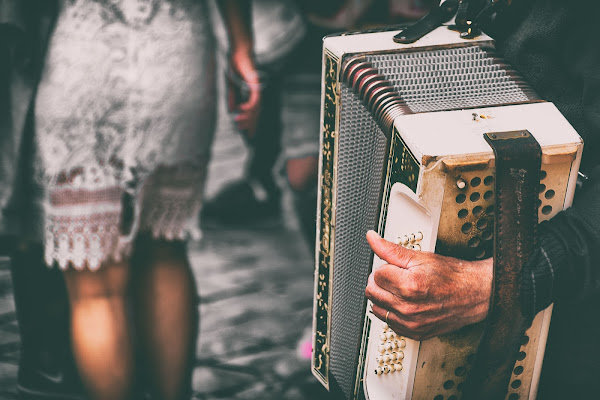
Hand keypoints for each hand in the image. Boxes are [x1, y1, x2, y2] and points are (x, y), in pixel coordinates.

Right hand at [229, 50, 260, 138]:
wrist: (238, 53)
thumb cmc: (236, 67)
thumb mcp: (231, 86)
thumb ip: (232, 98)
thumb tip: (232, 111)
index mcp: (251, 94)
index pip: (253, 112)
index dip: (251, 123)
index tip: (248, 134)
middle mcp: (256, 93)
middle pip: (256, 113)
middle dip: (251, 124)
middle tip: (245, 133)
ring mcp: (257, 89)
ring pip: (256, 108)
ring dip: (247, 116)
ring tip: (239, 123)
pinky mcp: (255, 84)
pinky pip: (254, 99)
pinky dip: (249, 106)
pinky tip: (242, 110)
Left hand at [365, 230, 492, 339]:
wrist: (474, 294)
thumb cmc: (451, 275)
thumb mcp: (420, 257)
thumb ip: (390, 249)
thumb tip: (372, 239)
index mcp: (408, 286)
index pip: (376, 275)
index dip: (385, 268)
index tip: (396, 268)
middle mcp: (408, 308)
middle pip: (372, 292)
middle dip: (381, 282)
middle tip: (396, 277)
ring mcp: (411, 323)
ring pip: (376, 308)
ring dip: (384, 298)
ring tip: (401, 290)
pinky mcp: (414, 333)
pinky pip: (389, 323)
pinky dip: (393, 313)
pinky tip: (405, 304)